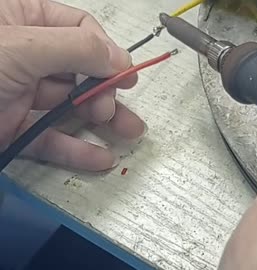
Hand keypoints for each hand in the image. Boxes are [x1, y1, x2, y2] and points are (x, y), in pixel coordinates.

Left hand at [0, 0, 144, 170]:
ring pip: (68, 105)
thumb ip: (75, 48)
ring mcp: (16, 92)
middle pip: (79, 68)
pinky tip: (100, 156)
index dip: (104, 50)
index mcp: (18, 18)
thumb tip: (118, 57)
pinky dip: (76, 148)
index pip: (77, 27)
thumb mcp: (17, 47)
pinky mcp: (11, 127)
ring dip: (101, 120)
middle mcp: (21, 54)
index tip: (124, 74)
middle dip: (104, 89)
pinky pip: (50, 136)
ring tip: (128, 132)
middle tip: (112, 108)